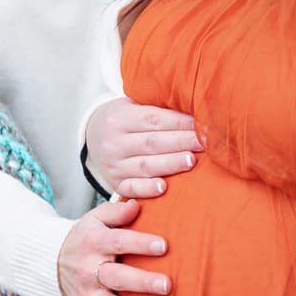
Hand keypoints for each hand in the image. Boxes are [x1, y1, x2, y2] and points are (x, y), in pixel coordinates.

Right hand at [57, 198, 171, 295]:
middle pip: (117, 278)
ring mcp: (89, 295)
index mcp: (94, 243)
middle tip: (167, 285)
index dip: (141, 243)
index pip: (119, 242)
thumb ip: (117, 211)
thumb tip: (137, 204)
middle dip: (141, 283)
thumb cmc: (86, 236)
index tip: (164, 245)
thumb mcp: (96, 217)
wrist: (52, 260)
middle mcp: (90, 271)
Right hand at [86, 99, 202, 198]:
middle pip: (152, 142)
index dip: (179, 122)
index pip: (153, 119)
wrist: (92, 136)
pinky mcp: (115, 183)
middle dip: (180, 142)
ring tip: (191, 161)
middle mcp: (114, 142)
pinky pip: (131, 188)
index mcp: (120, 117)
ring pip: (144, 165)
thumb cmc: (124, 118)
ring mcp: (114, 164)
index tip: (202, 125)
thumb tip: (196, 111)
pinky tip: (163, 188)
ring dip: (170, 164)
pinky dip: (146, 189)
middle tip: (203, 143)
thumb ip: (158, 108)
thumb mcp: (133, 105)